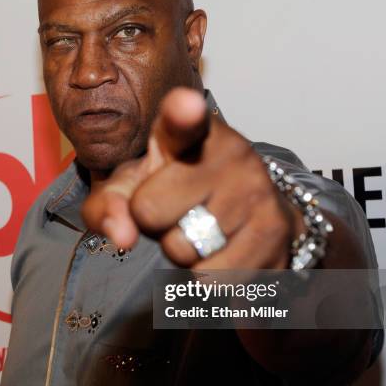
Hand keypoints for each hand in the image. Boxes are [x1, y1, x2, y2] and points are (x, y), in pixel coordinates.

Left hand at [81, 87, 304, 269]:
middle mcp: (231, 151)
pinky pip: (213, 277)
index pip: (183, 119)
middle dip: (153, 225)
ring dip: (181, 255)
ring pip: (182, 250)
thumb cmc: (182, 193)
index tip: (186, 108)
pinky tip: (224, 252)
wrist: (254, 213)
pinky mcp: (275, 229)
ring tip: (201, 232)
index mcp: (189, 131)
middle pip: (149, 211)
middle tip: (177, 212)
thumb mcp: (136, 188)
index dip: (182, 114)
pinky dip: (207, 277)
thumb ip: (109, 204)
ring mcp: (257, 189)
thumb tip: (122, 236)